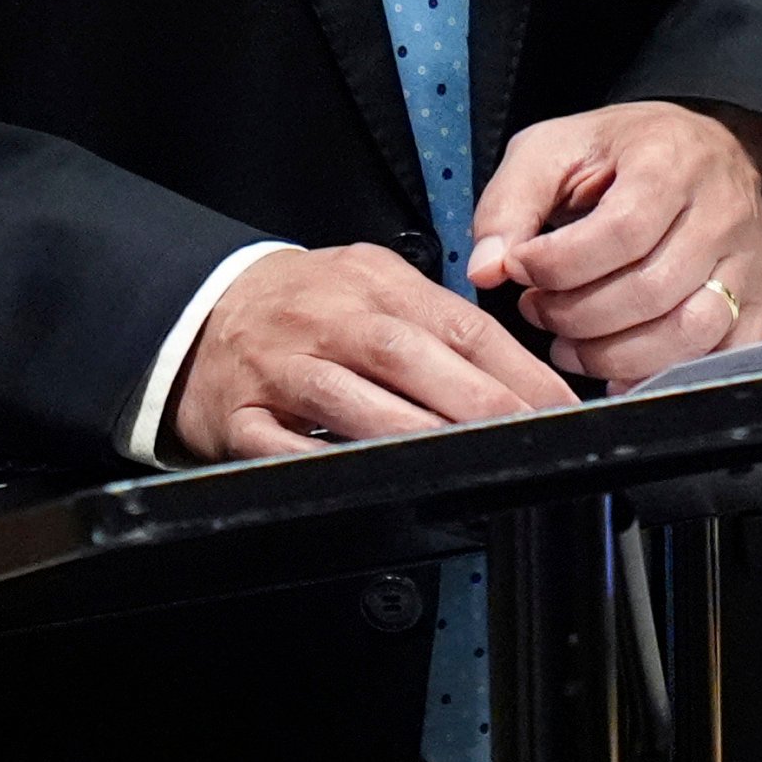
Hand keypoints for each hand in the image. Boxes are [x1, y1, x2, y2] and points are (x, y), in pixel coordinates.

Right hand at [168, 243, 580, 461]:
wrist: (204, 308)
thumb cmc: (304, 304)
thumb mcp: (372, 285)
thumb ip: (435, 321)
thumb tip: (517, 376)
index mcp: (373, 283)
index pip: (458, 323)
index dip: (514, 368)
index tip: (557, 406)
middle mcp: (328, 319)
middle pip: (408, 356)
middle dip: (474, 402)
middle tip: (523, 437)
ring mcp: (280, 366)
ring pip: (347, 398)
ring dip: (408, 433)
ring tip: (460, 462)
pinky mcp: (240, 413)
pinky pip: (279, 444)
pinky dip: (320, 462)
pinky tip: (362, 478)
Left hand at [466, 101, 761, 386]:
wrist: (718, 148)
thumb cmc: (629, 152)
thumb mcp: (556, 148)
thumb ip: (511, 202)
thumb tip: (488, 267)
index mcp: (669, 164)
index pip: (620, 233)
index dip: (559, 266)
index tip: (521, 270)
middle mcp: (720, 214)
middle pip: (650, 292)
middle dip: (576, 316)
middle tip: (539, 311)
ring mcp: (747, 264)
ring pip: (688, 333)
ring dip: (614, 354)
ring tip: (570, 344)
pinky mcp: (760, 303)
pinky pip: (720, 357)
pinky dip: (662, 374)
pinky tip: (618, 368)